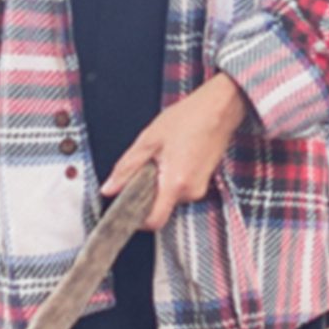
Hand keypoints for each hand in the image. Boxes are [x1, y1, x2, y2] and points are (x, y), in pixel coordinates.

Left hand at [103, 75, 248, 231]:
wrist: (219, 108)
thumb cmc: (189, 118)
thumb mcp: (149, 140)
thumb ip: (127, 168)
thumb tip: (109, 188)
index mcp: (175, 183)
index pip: (154, 221)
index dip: (138, 220)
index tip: (127, 208)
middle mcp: (191, 192)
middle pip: (161, 207)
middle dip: (148, 192)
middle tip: (146, 167)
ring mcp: (200, 188)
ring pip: (170, 197)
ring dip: (161, 182)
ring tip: (163, 156)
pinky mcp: (204, 182)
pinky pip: (181, 188)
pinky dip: (172, 178)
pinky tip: (174, 156)